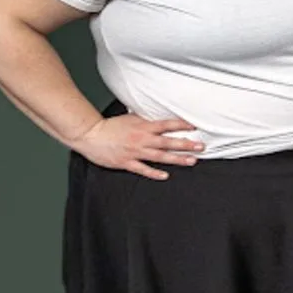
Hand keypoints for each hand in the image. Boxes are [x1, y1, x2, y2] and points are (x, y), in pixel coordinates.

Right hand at [70, 114, 202, 180]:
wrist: (91, 135)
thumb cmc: (110, 126)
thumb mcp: (131, 118)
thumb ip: (146, 120)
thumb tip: (157, 117)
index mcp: (144, 126)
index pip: (167, 125)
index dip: (181, 125)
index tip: (195, 127)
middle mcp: (142, 139)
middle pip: (168, 142)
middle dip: (186, 144)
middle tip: (201, 146)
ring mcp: (135, 152)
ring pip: (160, 156)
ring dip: (177, 159)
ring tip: (192, 161)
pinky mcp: (126, 162)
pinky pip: (143, 169)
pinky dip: (154, 173)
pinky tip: (165, 175)